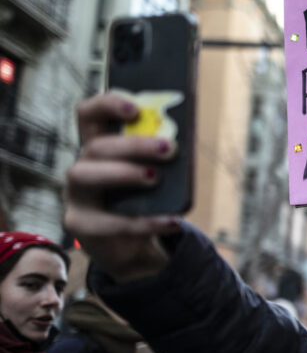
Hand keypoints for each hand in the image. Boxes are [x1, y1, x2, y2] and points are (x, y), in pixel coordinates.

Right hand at [64, 93, 179, 281]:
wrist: (132, 247)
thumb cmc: (143, 203)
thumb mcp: (153, 176)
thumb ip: (161, 159)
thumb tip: (184, 142)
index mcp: (99, 148)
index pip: (89, 115)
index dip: (107, 105)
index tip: (136, 108)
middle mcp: (82, 167)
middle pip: (95, 146)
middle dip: (133, 144)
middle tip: (169, 148)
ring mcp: (76, 196)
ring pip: (84, 175)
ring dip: (123, 173)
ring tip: (156, 178)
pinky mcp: (80, 225)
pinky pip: (108, 222)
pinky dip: (145, 222)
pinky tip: (172, 222)